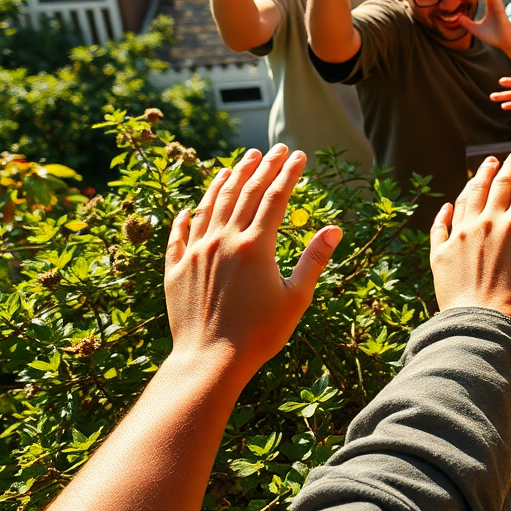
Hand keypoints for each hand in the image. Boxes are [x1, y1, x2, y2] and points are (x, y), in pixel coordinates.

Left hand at [164, 145, 342, 381]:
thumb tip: (335, 229)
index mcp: (255, 246)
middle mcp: (223, 241)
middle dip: (262, 167)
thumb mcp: (296, 298)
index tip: (299, 155)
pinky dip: (186, 217)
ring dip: (226, 180)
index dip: (288, 173)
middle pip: (244, 192)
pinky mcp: (175, 269)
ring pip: (211, 205)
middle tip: (274, 149)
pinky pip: (179, 234)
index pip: (275, 197)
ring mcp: (196, 253)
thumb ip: (314, 260)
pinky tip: (190, 207)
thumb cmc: (260, 334)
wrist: (209, 361)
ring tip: (238, 163)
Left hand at [429, 152, 510, 332]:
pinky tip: (450, 205)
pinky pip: (441, 225)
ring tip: (485, 166)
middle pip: (497, 184)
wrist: (483, 328)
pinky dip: (446, 211)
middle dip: (507, 166)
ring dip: (478, 177)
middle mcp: (487, 223)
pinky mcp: (441, 253)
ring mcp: (460, 235)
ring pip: (468, 196)